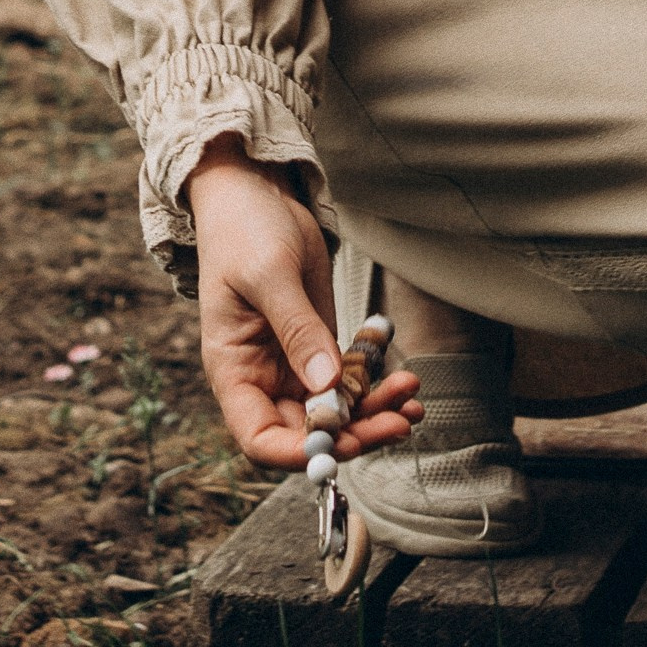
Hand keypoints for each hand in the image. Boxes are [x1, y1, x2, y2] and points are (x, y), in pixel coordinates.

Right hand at [185, 137, 421, 472]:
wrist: (256, 193)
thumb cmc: (245, 230)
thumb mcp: (270, 276)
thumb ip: (297, 329)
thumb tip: (325, 385)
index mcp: (234, 371)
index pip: (261, 438)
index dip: (300, 453)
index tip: (344, 442)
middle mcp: (263, 378)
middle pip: (308, 432)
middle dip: (354, 433)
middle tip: (399, 421)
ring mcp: (294, 364)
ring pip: (336, 411)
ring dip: (374, 412)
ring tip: (412, 399)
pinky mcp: (320, 345)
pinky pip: (350, 382)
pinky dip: (377, 388)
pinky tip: (408, 384)